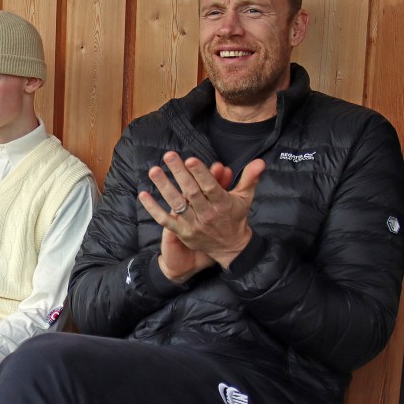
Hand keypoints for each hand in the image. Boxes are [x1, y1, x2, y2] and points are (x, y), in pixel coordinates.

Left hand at [139, 153, 262, 279]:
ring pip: (176, 204)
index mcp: (222, 204)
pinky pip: (165, 220)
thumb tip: (260, 161)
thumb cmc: (236, 218)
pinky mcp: (182, 233)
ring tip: (154, 170)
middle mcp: (207, 214)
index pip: (210, 187)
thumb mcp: (245, 198)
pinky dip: (153, 208)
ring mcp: (193, 224)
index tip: (190, 159)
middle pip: (191, 192)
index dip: (200, 173)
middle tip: (168, 155)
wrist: (231, 248)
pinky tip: (143, 194)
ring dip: (164, 187)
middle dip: (179, 173)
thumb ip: (249, 178)